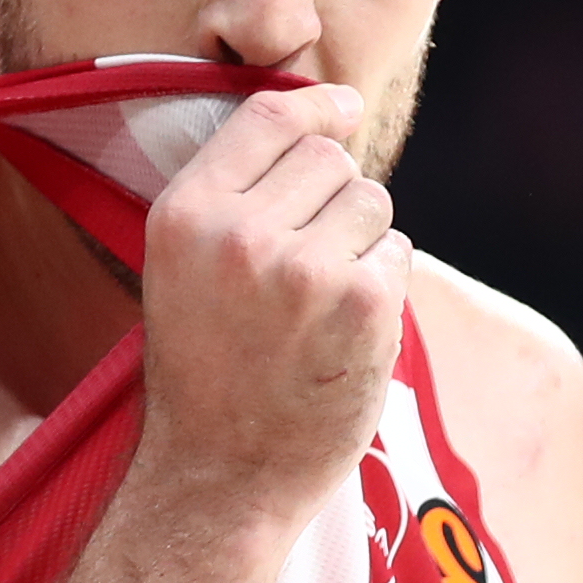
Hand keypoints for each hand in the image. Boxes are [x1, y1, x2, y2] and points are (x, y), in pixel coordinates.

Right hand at [135, 83, 410, 539]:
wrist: (221, 476)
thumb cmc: (209, 363)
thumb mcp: (184, 264)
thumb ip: (238, 189)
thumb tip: (329, 110)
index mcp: (184, 214)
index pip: (266, 116)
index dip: (314, 105)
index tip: (344, 107)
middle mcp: (239, 235)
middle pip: (328, 157)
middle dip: (333, 197)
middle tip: (304, 265)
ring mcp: (304, 270)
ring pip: (371, 200)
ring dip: (361, 241)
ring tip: (318, 303)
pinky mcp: (362, 305)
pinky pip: (397, 251)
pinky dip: (383, 285)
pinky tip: (344, 331)